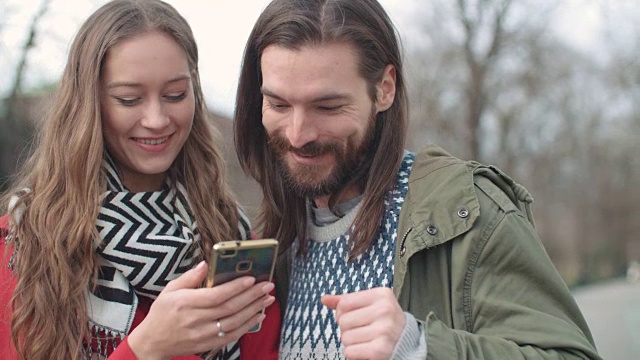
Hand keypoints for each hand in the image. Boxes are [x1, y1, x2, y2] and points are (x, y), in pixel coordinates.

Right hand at [128, 261, 274, 359]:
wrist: (152, 343)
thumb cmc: (162, 313)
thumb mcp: (169, 290)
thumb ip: (189, 277)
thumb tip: (206, 264)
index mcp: (185, 304)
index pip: (216, 296)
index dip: (235, 288)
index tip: (251, 279)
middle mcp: (195, 320)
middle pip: (229, 308)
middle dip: (251, 296)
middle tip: (268, 286)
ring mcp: (202, 335)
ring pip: (234, 323)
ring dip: (254, 310)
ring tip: (268, 298)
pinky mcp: (207, 345)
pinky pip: (231, 336)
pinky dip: (247, 326)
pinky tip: (258, 315)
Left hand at [322, 287, 404, 359]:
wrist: (406, 344)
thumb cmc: (383, 321)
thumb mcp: (370, 305)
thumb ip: (347, 301)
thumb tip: (324, 299)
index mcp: (381, 295)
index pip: (343, 303)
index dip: (342, 313)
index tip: (356, 318)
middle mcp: (385, 310)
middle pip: (343, 321)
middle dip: (348, 329)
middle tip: (364, 331)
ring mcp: (384, 330)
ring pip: (345, 338)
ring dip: (351, 342)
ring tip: (366, 340)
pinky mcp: (380, 350)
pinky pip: (350, 352)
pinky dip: (354, 354)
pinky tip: (367, 350)